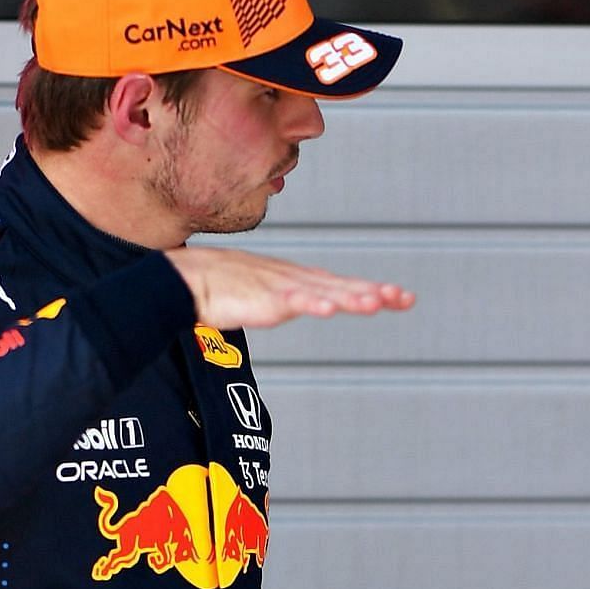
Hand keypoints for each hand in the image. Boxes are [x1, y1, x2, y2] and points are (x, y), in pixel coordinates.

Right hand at [165, 245, 413, 328]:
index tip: (401, 297)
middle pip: (343, 287)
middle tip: (404, 298)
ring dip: (351, 297)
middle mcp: (296, 280)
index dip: (372, 290)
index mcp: (298, 281)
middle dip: (374, 292)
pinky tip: (327, 308)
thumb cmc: (222, 286)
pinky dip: (310, 303)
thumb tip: (314, 303)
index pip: (343, 285)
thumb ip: (292, 299)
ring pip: (324, 292)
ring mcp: (280, 287)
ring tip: (377, 303)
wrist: (186, 280)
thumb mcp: (268, 292)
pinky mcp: (261, 297)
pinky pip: (290, 300)